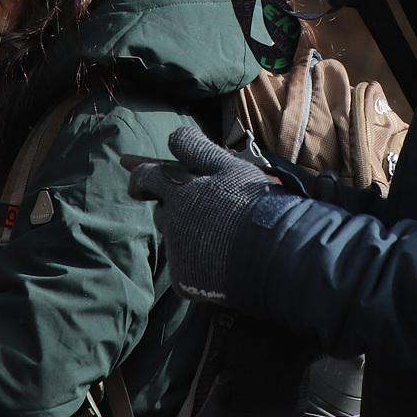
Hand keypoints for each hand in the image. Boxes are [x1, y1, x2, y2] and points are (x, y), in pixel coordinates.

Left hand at [127, 126, 278, 302]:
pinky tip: (221, 259)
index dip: (142, 174)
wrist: (275, 255)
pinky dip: (197, 262)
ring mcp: (177, 251)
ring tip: (221, 234)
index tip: (140, 181)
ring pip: (174, 237)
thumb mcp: (232, 166)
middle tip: (202, 209)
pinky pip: (183, 266)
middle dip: (174, 206)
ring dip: (187, 232)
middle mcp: (172, 220)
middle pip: (162, 209)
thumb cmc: (256, 204)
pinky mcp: (183, 279)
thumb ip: (198, 150)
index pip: (147, 175)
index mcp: (180, 190)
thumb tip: (174, 137)